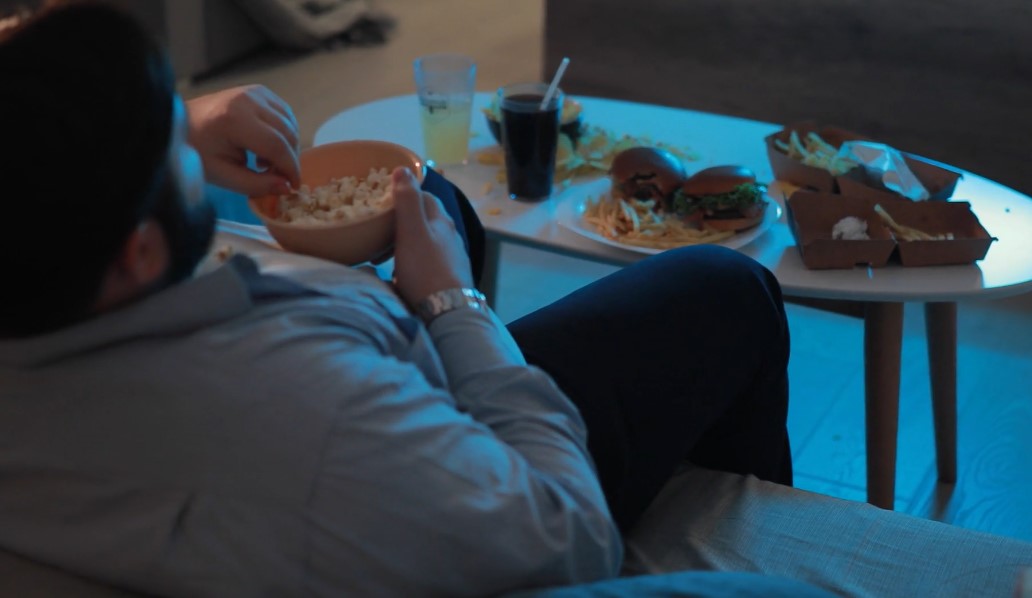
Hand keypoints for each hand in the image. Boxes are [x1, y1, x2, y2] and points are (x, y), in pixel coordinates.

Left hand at [186, 85, 300, 195]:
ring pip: (290, 123)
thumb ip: (257, 184)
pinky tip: (266, 146)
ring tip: (266, 163)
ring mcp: (254, 92)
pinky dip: (284, 133)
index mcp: (235, 120)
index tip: (293, 187)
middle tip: (277, 177)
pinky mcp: (258, 91)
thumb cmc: (197, 151)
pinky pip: (284, 114)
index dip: (290, 169)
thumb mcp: (224, 175)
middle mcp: (248, 100)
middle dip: (289, 159)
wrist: (179, 123)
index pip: (277, 146)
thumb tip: (287, 187)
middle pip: (288, 133)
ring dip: (287, 147)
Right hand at [391, 167, 473, 306]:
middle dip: (403, 221)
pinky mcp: (449, 277)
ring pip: (426, 242)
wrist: (447, 311)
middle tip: (381, 233)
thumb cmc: (426, 269)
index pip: (425, 197)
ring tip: (387, 255)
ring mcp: (451, 258)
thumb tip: (403, 169)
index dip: (405, 195)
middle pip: (425, 220)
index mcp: (442, 221)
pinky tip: (403, 273)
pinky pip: (427, 262)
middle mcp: (450, 236)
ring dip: (406, 243)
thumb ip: (407, 200)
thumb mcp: (412, 231)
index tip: (384, 203)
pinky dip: (413, 262)